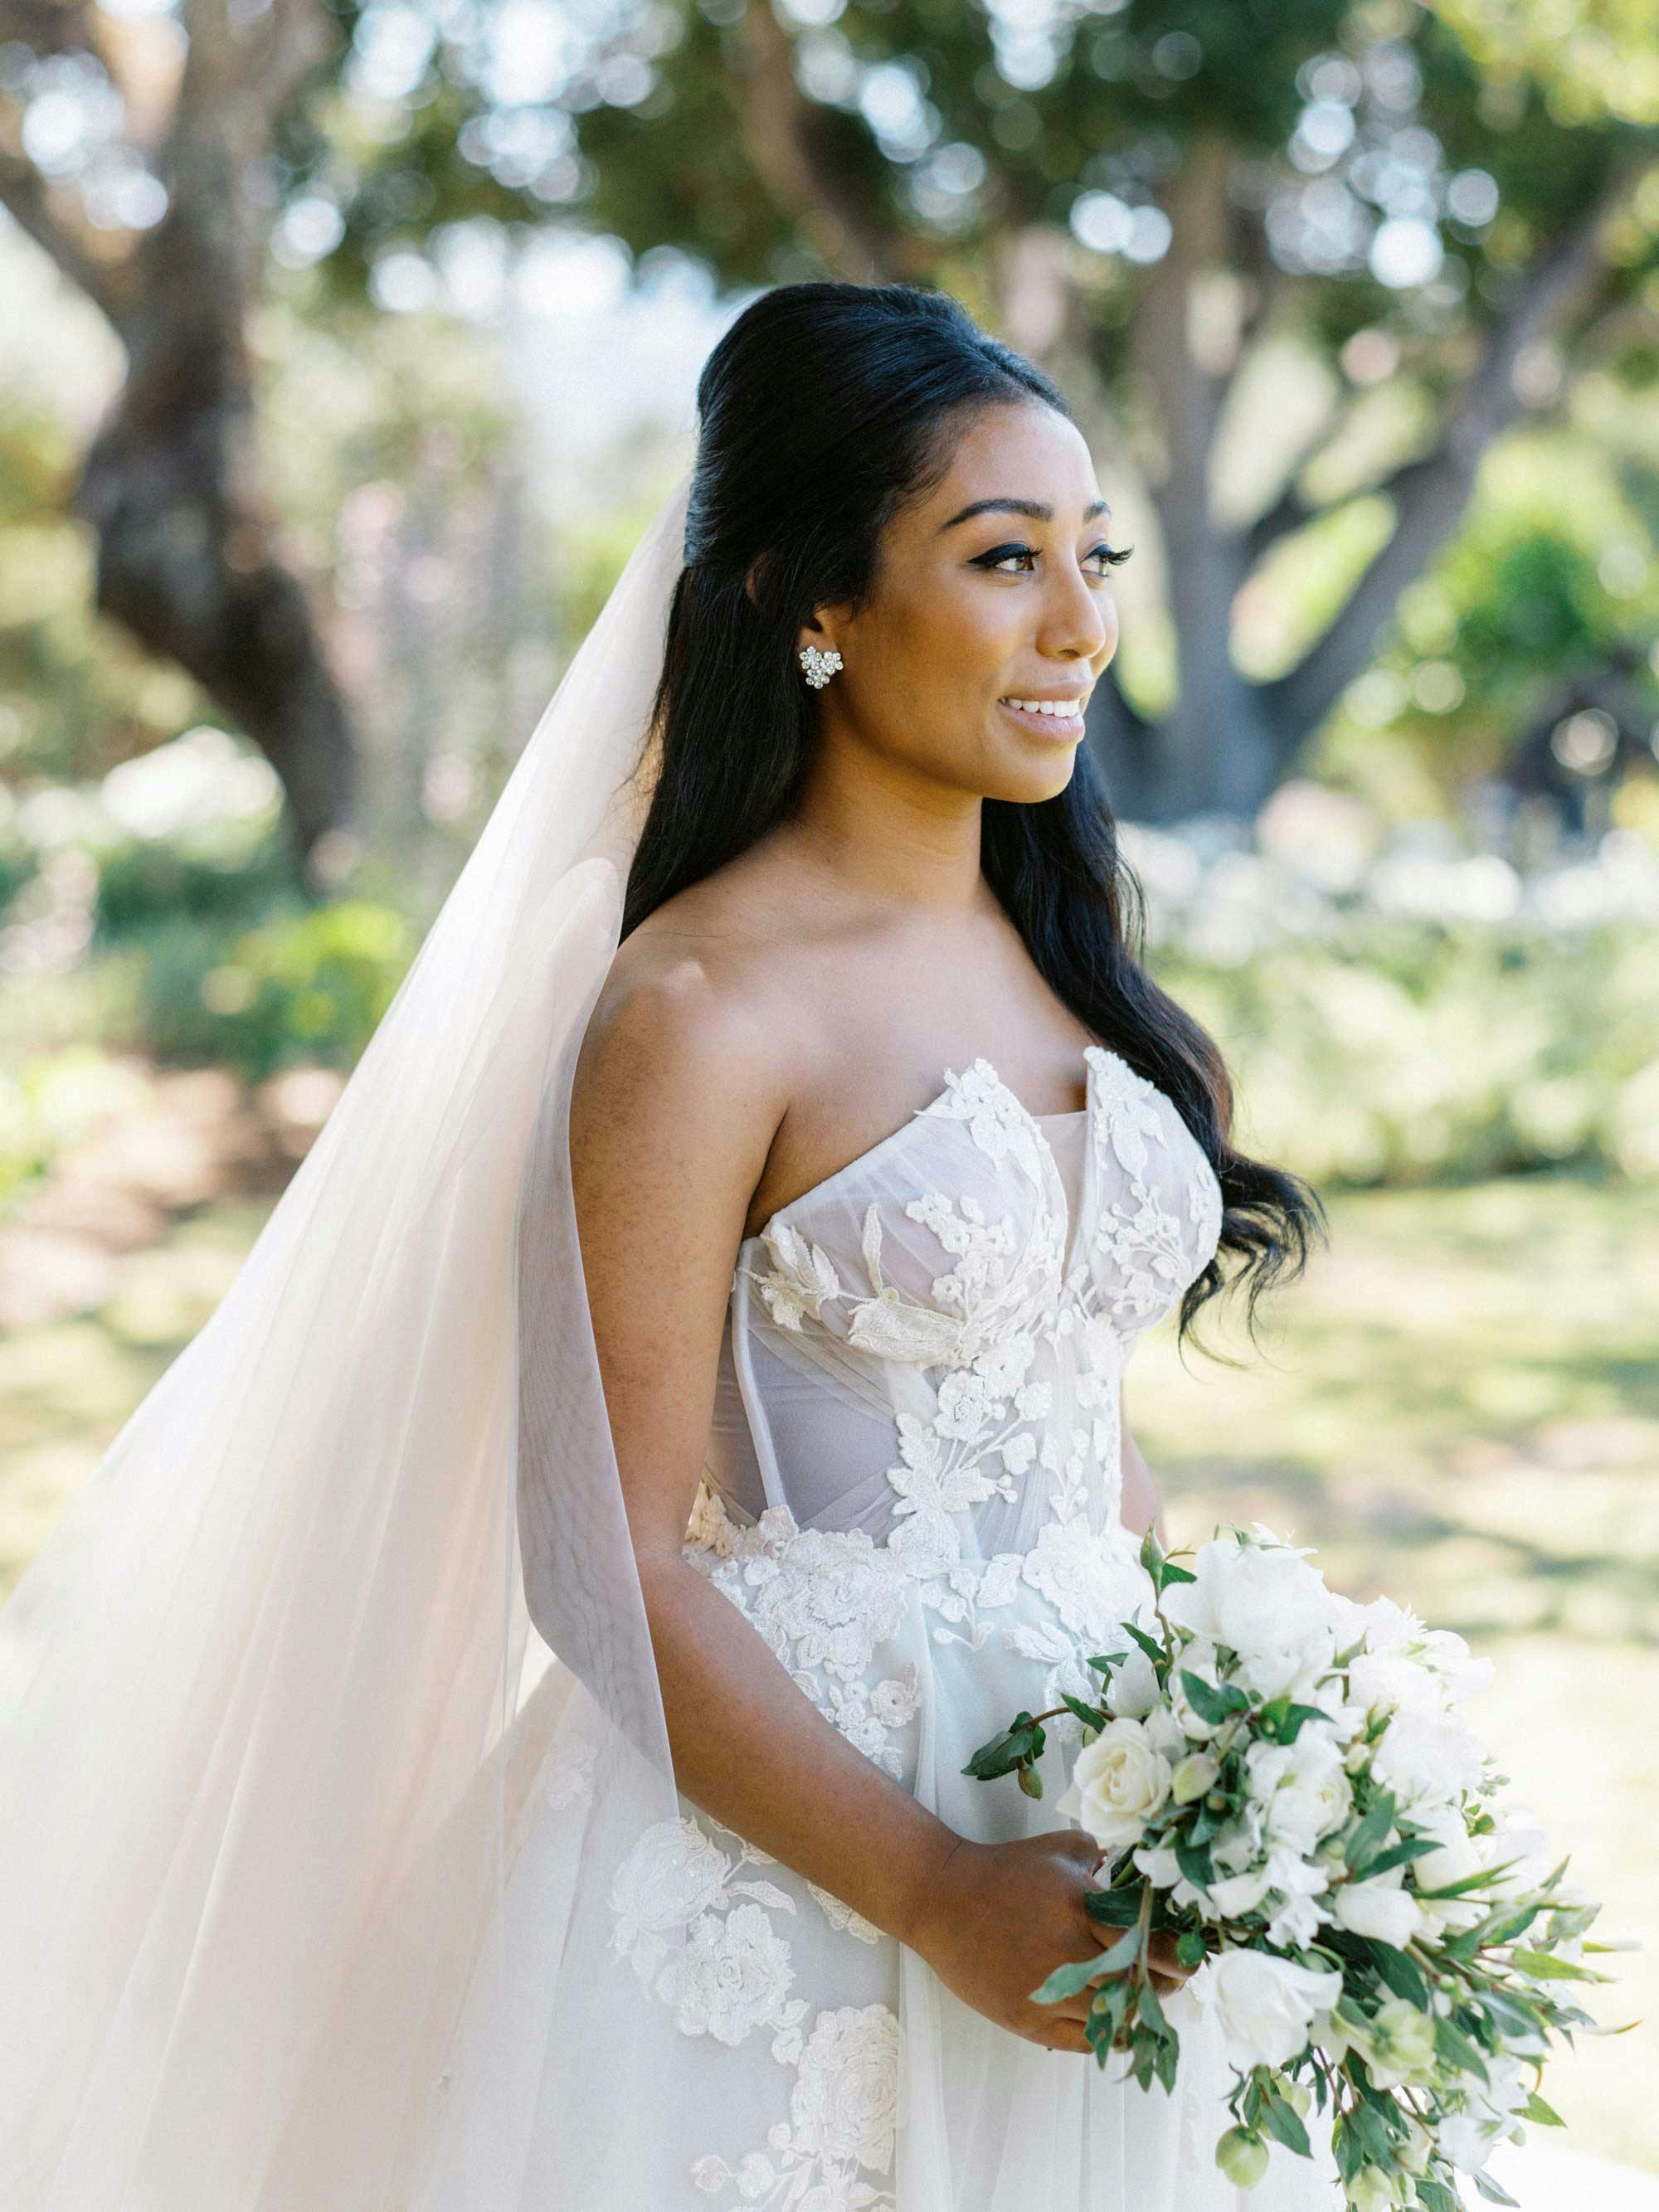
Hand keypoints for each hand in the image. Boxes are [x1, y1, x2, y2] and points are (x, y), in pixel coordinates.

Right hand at [900, 1829, 1198, 2055]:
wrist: (943, 1898)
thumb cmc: (1005, 1869)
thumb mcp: (1058, 1849)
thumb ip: (1100, 1855)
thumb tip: (1134, 1873)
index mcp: (1080, 1909)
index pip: (1149, 1946)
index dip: (1177, 1960)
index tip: (1190, 1961)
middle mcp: (1068, 1954)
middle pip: (1137, 1988)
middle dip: (1162, 1988)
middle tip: (1168, 1981)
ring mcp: (1047, 1993)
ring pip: (1113, 2021)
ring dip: (1135, 2013)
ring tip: (1141, 2001)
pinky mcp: (1027, 2020)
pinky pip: (1084, 2042)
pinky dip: (1106, 2036)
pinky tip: (1114, 2024)